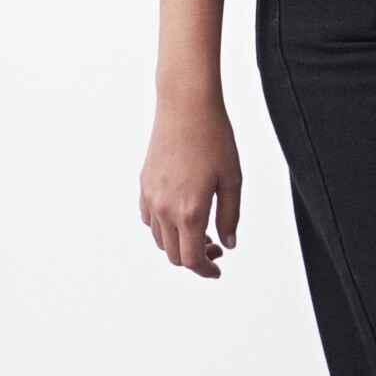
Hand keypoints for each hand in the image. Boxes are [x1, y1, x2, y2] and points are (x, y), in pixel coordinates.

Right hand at [139, 90, 241, 277]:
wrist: (186, 106)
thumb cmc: (213, 137)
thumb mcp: (232, 178)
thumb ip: (230, 215)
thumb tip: (228, 243)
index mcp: (189, 211)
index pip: (193, 258)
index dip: (206, 270)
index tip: (217, 270)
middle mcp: (165, 209)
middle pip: (175, 254)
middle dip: (195, 259)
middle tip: (216, 247)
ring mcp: (151, 197)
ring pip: (160, 239)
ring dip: (179, 244)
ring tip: (202, 231)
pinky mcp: (144, 185)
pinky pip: (149, 219)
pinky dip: (163, 228)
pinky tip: (181, 216)